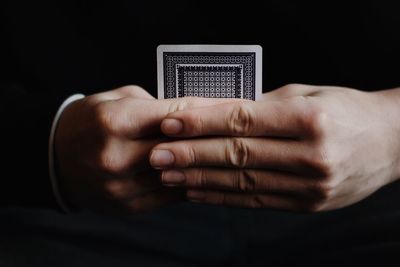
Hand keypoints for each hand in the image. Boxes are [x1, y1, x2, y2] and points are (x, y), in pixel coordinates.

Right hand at [55, 85, 239, 212]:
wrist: (56, 158)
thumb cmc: (92, 120)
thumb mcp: (119, 99)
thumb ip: (158, 106)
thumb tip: (199, 113)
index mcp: (113, 122)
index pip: (175, 116)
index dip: (209, 111)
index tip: (236, 107)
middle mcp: (116, 157)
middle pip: (182, 148)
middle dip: (216, 138)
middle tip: (244, 132)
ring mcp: (121, 187)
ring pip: (181, 176)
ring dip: (208, 165)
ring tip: (234, 154)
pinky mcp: (127, 206)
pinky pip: (171, 195)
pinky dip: (191, 183)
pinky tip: (208, 173)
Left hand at [150, 84, 399, 211]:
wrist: (391, 143)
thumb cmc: (345, 110)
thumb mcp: (306, 95)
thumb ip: (260, 106)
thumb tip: (211, 112)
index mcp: (310, 119)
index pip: (242, 121)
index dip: (201, 123)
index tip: (169, 123)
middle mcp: (311, 156)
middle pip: (237, 154)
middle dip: (191, 155)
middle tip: (156, 154)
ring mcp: (311, 186)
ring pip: (242, 182)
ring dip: (200, 180)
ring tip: (168, 175)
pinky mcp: (308, 204)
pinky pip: (256, 201)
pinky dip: (223, 197)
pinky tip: (198, 192)